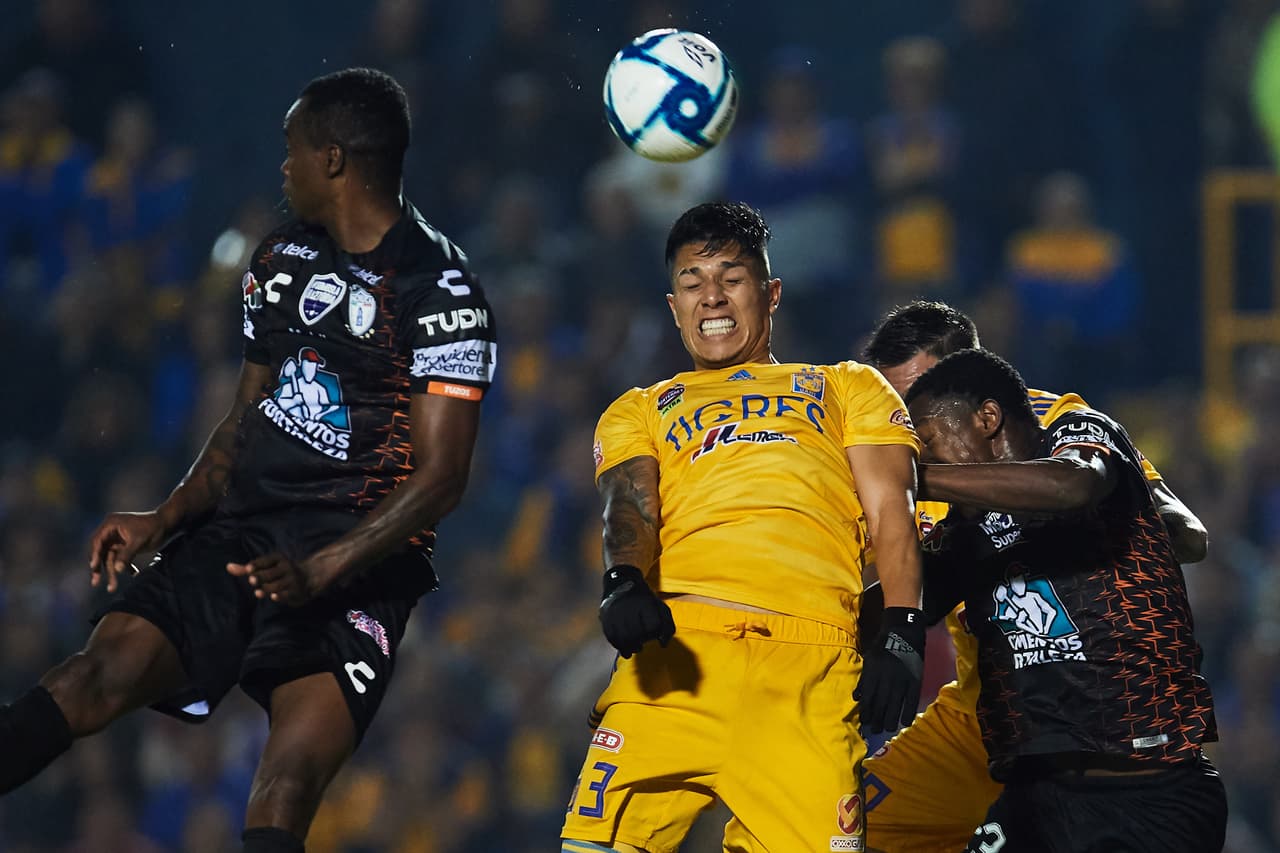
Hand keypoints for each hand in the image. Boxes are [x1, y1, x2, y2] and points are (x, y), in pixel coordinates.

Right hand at [88, 511, 170, 592]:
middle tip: (95, 583)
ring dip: (112, 572)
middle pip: (100, 552)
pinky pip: (120, 559)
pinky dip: (124, 567)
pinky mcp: (123, 546)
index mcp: (110, 524)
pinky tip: (134, 574)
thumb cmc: (152, 527)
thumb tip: (117, 570)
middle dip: (99, 568)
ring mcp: (116, 539)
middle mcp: (110, 531)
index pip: (97, 541)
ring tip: (112, 588)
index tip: (93, 567)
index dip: (94, 554)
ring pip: (110, 558)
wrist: (166, 523)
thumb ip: (127, 554)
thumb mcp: (139, 540)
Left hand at [226, 553, 327, 605]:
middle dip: (260, 577)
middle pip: (269, 574)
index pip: (265, 561)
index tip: (248, 570)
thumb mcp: (266, 567)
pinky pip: (287, 594)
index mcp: (278, 558)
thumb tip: (227, 567)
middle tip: (251, 580)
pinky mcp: (296, 591)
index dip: (256, 565)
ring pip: (276, 586)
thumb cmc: (279, 572)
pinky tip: (273, 597)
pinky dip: (280, 596)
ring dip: (266, 589)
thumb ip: (246, 569)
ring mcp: (292, 579)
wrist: (309, 577)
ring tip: (257, 593)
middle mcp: (286, 567)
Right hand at [599, 564, 674, 657]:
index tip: (655, 637)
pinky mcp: (606, 617)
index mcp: (646, 603)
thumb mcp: (660, 607)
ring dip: (629, 647)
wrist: (621, 583)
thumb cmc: (644, 600)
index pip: (653, 625)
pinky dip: (617, 645)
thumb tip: (663, 644)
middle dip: (640, 643)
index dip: (655, 633)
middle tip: (641, 646)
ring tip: (633, 649)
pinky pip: (611, 636)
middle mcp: (630, 607)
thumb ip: (667, 626)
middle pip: (636, 633)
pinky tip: (623, 648)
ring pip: (623, 637)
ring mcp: (616, 612)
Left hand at [855, 607, 924, 733]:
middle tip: (875, 730)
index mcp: (874, 672)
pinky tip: (905, 722)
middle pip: (881, 703)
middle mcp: (887, 678)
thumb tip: (857, 698)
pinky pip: (911, 700)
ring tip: (887, 729)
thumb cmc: (882, 647)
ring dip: (890, 719)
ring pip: (895, 704)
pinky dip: (908, 712)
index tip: (865, 722)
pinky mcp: (915, 680)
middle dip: (877, 719)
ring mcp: (902, 679)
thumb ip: (863, 679)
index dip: (867, 711)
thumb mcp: (868, 659)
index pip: (868, 697)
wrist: (904, 633)